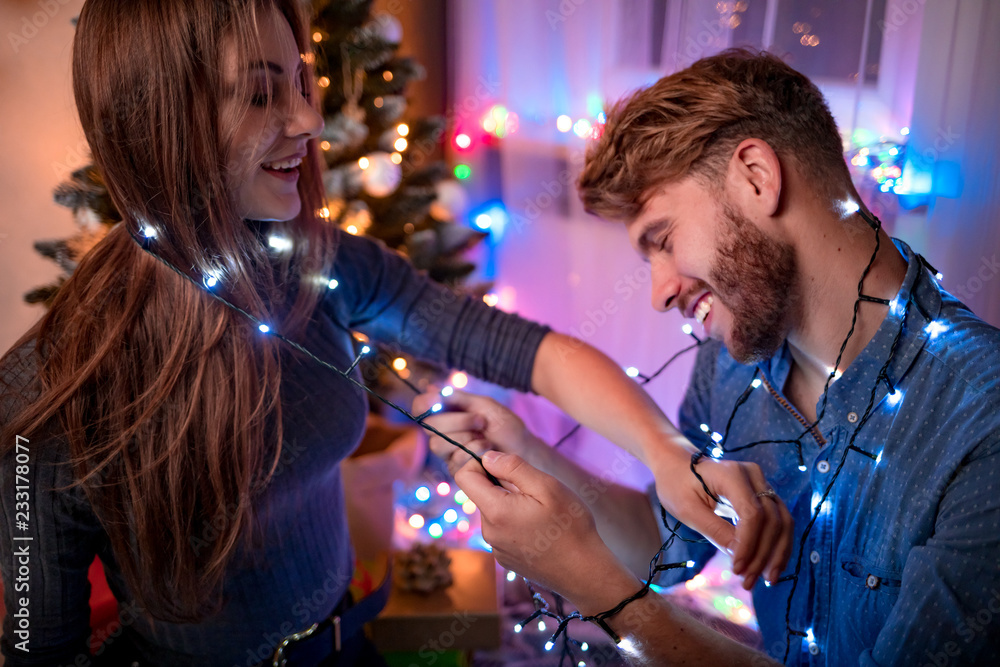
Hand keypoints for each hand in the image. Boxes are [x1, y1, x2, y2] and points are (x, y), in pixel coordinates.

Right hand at [412, 389, 542, 476]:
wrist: (524, 450)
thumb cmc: (506, 426)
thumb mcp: (485, 405)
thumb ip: (459, 399)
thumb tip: (432, 391)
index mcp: (447, 413)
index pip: (421, 407)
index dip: (424, 404)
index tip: (438, 401)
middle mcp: (443, 433)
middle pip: (429, 426)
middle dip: (456, 422)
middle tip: (480, 421)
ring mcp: (448, 453)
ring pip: (438, 445)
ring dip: (465, 438)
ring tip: (485, 437)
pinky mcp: (457, 471)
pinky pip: (453, 461)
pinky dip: (472, 452)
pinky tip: (487, 451)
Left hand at [455, 450, 638, 611]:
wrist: (584, 573)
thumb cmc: (570, 527)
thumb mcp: (547, 486)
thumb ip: (513, 468)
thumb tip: (487, 457)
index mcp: (495, 511)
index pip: (465, 476)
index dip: (480, 463)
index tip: (505, 465)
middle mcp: (488, 532)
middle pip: (483, 494)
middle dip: (504, 486)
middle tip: (537, 494)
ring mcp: (496, 549)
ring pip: (495, 512)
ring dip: (512, 505)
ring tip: (542, 514)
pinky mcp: (506, 559)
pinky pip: (503, 531)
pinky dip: (516, 523)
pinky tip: (541, 531)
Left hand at [649, 446, 792, 589]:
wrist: (678, 465)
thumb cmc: (677, 484)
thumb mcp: (687, 510)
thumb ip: (714, 530)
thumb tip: (740, 557)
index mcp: (732, 474)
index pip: (752, 514)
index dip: (749, 545)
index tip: (737, 569)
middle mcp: (753, 476)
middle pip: (772, 519)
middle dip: (763, 555)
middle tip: (748, 581)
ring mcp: (761, 483)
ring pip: (782, 521)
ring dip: (777, 553)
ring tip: (768, 580)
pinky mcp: (763, 494)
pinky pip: (778, 521)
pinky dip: (776, 545)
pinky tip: (770, 567)